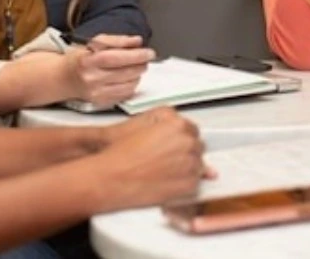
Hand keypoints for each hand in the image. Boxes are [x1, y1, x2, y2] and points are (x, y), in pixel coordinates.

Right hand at [65, 34, 153, 107]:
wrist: (64, 79)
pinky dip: (131, 85)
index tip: (149, 52)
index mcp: (88, 61)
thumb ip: (118, 40)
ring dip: (138, 75)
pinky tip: (128, 78)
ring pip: (129, 85)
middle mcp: (92, 79)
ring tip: (135, 67)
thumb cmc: (82, 58)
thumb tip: (138, 41)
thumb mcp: (95, 43)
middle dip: (141, 65)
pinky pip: (125, 95)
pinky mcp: (101, 103)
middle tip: (146, 58)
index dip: (136, 55)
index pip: (117, 58)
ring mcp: (96, 94)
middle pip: (126, 73)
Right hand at [95, 110, 209, 210]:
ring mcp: (190, 164)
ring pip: (198, 165)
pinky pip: (195, 183)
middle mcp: (187, 142)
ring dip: (185, 169)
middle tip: (164, 160)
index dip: (180, 139)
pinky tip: (165, 182)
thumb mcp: (142, 124)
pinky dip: (184, 185)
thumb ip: (167, 124)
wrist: (111, 178)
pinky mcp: (189, 184)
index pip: (192, 130)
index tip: (171, 146)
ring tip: (162, 172)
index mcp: (177, 124)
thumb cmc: (121, 155)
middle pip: (197, 147)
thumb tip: (184, 132)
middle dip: (184, 153)